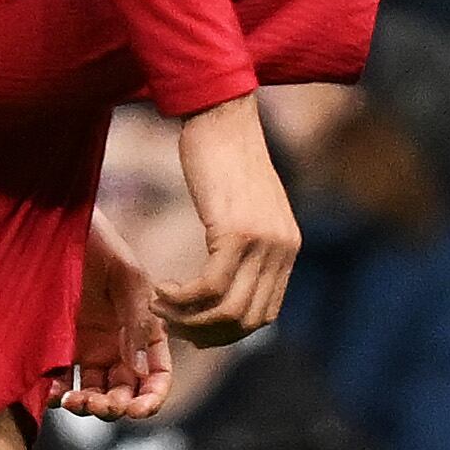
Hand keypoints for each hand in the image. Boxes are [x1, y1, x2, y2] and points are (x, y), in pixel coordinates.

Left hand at [55, 226, 173, 418]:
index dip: (151, 398)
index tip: (135, 410)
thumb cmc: (98, 243)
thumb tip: (138, 372)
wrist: (53, 225)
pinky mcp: (55, 347)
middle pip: (124, 392)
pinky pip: (58, 382)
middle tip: (97, 403)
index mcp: (145, 330)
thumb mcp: (127, 278)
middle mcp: (118, 345)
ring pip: (93, 393)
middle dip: (115, 407)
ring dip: (88, 406)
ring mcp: (86, 348)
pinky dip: (57, 396)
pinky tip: (53, 394)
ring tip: (75, 400)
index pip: (156, 375)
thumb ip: (137, 322)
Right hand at [157, 96, 299, 344]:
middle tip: (172, 324)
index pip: (265, 315)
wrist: (222, 115)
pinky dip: (181, 298)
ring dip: (187, 319)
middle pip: (247, 322)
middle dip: (205, 333)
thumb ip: (248, 242)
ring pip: (226, 310)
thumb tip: (230, 277)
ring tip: (160, 306)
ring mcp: (262, 242)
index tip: (193, 326)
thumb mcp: (247, 206)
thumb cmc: (225, 156)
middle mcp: (282, 249)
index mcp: (288, 247)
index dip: (227, 332)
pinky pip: (208, 288)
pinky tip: (162, 288)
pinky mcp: (235, 232)